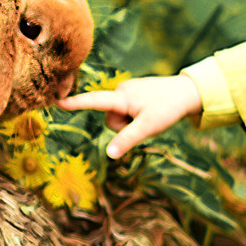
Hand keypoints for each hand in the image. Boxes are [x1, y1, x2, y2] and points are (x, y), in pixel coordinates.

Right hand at [60, 73, 202, 160]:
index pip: (95, 101)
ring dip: (131, 122)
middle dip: (124, 126)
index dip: (76, 104)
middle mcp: (121, 90)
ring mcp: (127, 91)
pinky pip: (126, 112)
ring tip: (150, 115)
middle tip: (146, 121)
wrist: (188, 92)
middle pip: (111, 120)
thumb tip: (109, 155)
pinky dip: (135, 117)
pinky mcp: (133, 93)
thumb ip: (127, 140)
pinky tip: (150, 111)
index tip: (58, 102)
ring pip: (119, 118)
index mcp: (122, 96)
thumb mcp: (148, 127)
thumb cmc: (168, 109)